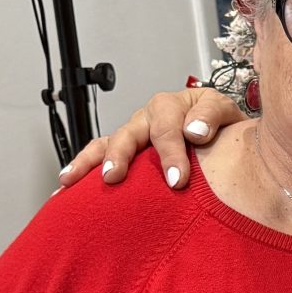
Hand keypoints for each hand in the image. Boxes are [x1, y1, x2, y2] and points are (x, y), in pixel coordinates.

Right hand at [56, 87, 242, 190]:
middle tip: (115, 177)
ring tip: (72, 178)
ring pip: (106, 143)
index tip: (177, 180)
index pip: (168, 130)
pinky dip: (82, 168)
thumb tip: (193, 132)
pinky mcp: (125, 149)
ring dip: (89, 161)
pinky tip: (66, 186)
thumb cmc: (221, 125)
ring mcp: (133, 133)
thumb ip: (212, 117)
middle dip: (120, 156)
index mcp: (171, 106)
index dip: (171, 154)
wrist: (222, 133)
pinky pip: (99, 155)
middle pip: (128, 134)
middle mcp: (147, 117)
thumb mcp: (225, 112)